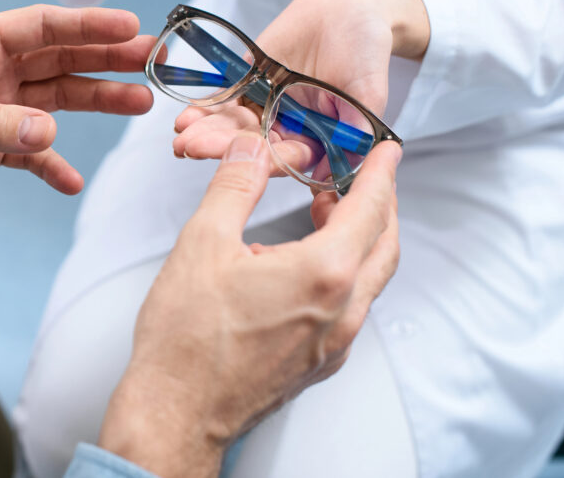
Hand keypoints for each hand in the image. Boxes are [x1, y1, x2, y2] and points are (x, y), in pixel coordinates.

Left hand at [0, 5, 153, 222]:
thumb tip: (48, 132)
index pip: (40, 26)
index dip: (87, 26)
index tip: (131, 28)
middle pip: (59, 59)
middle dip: (107, 60)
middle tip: (154, 62)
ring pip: (56, 101)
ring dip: (96, 103)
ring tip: (139, 104)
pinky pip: (32, 155)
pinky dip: (52, 166)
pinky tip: (71, 181)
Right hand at [98, 133, 401, 477]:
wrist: (176, 413)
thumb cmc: (186, 338)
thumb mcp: (203, 242)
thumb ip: (235, 187)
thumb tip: (251, 149)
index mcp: (323, 275)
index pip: (369, 209)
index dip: (380, 174)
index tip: (387, 152)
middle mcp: (341, 312)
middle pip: (384, 245)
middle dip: (379, 205)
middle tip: (362, 177)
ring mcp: (334, 343)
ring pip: (369, 279)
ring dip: (359, 239)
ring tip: (326, 212)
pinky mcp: (318, 363)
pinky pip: (348, 308)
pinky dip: (342, 273)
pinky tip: (301, 264)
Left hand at [170, 0, 427, 164]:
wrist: (351, 10)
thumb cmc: (367, 51)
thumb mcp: (368, 92)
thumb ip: (354, 129)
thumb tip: (335, 171)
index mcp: (316, 140)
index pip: (286, 158)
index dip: (262, 162)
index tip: (237, 163)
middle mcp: (287, 129)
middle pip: (250, 145)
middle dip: (219, 146)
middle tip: (190, 147)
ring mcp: (266, 106)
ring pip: (233, 124)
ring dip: (206, 130)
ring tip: (182, 131)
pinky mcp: (250, 83)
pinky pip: (226, 98)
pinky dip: (207, 106)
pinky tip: (186, 113)